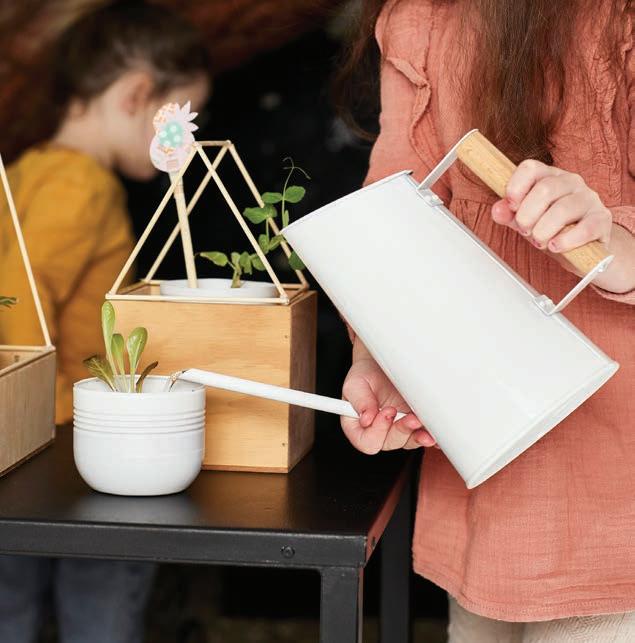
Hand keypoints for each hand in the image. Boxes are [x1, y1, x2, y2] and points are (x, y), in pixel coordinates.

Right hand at [341, 357, 435, 453]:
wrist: (382, 364)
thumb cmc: (366, 374)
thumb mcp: (355, 384)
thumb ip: (359, 401)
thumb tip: (366, 419)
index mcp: (360, 427)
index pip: (367, 442)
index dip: (377, 432)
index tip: (386, 412)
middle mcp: (380, 431)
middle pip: (391, 443)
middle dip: (401, 430)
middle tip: (409, 416)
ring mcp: (399, 428)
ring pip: (409, 442)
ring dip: (417, 435)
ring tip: (421, 420)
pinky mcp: (416, 425)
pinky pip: (424, 436)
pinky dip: (431, 436)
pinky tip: (435, 432)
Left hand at [491, 160, 611, 258]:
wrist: (582, 247)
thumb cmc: (552, 228)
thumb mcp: (526, 220)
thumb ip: (509, 214)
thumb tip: (497, 210)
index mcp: (548, 177)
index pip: (529, 168)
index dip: (515, 187)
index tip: (511, 207)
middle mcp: (570, 182)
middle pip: (544, 190)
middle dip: (527, 216)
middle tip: (525, 230)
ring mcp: (588, 198)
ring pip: (562, 209)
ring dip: (543, 230)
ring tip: (540, 241)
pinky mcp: (602, 219)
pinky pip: (585, 228)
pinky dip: (565, 241)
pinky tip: (556, 246)